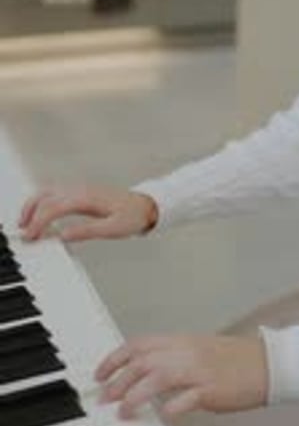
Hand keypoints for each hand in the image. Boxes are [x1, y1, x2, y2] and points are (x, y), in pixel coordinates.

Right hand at [18, 185, 157, 241]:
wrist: (145, 205)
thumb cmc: (132, 216)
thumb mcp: (113, 229)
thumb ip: (87, 231)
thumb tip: (63, 236)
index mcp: (87, 198)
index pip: (54, 207)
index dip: (39, 222)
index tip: (31, 236)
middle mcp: (80, 190)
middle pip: (46, 196)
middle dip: (31, 213)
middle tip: (25, 232)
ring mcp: (80, 189)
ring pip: (48, 192)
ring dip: (34, 205)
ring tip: (27, 224)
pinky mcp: (81, 192)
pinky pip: (55, 193)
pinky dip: (42, 203)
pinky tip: (41, 216)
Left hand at [95, 333, 268, 418]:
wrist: (266, 363)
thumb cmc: (233, 361)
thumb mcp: (197, 351)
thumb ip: (171, 359)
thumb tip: (142, 374)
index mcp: (180, 341)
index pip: (137, 344)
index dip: (114, 358)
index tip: (100, 374)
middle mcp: (186, 352)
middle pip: (142, 361)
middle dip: (117, 380)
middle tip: (104, 398)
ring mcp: (199, 370)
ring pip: (158, 376)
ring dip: (135, 395)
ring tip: (123, 412)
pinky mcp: (213, 389)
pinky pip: (188, 397)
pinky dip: (172, 407)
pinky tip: (163, 416)